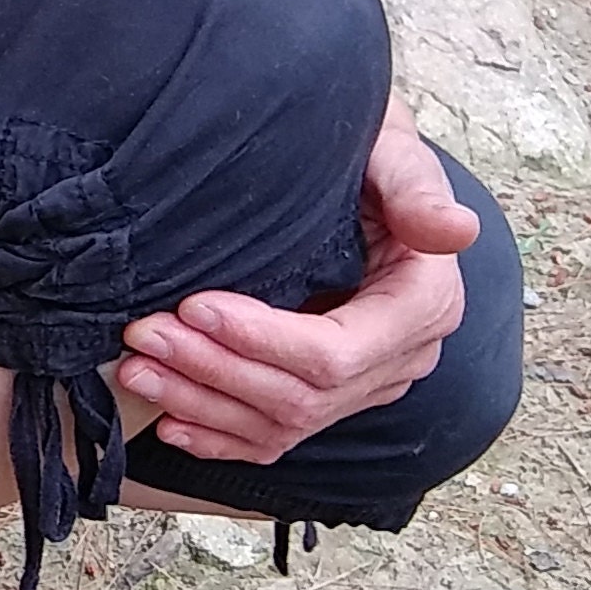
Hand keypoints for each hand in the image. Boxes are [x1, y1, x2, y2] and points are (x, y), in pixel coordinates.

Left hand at [114, 98, 478, 463]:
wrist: (359, 173)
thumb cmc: (369, 156)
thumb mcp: (393, 152)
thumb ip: (415, 187)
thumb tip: (455, 230)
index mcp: (423, 304)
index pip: (336, 353)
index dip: (263, 340)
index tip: (196, 305)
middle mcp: (400, 357)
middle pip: (302, 396)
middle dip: (213, 371)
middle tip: (145, 334)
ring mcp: (366, 385)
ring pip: (281, 424)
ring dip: (201, 403)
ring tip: (136, 369)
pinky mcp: (330, 397)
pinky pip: (275, 438)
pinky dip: (219, 436)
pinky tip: (170, 420)